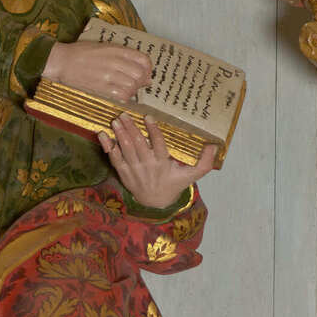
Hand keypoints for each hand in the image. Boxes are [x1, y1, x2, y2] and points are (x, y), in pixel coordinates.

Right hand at [43, 40, 152, 104]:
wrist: (62, 62)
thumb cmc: (81, 53)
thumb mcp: (104, 47)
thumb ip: (123, 56)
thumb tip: (144, 73)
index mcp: (116, 49)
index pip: (143, 60)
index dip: (148, 69)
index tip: (144, 73)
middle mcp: (114, 61)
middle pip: (140, 75)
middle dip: (141, 81)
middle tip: (136, 84)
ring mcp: (108, 75)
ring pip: (132, 86)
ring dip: (132, 90)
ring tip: (125, 89)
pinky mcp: (101, 87)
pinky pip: (121, 95)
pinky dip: (124, 97)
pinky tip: (119, 95)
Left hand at [99, 113, 216, 208]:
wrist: (155, 202)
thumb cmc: (174, 183)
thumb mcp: (192, 175)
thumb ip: (205, 162)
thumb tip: (214, 146)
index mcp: (163, 164)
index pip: (158, 146)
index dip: (153, 132)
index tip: (148, 118)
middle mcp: (147, 166)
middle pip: (138, 145)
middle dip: (131, 129)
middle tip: (125, 114)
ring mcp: (133, 169)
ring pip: (125, 150)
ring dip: (120, 134)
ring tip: (116, 120)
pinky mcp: (123, 172)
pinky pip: (113, 158)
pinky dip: (107, 146)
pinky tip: (102, 134)